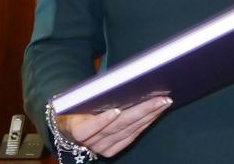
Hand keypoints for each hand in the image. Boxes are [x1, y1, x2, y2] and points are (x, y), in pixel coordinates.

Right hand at [56, 96, 171, 157]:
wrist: (70, 128)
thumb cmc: (77, 108)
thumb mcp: (77, 101)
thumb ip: (91, 96)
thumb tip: (116, 82)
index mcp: (78, 130)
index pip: (89, 128)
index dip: (103, 120)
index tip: (116, 110)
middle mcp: (91, 142)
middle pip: (118, 126)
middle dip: (141, 111)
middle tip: (160, 99)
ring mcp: (103, 148)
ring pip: (129, 131)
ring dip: (149, 116)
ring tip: (163, 103)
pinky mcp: (112, 150)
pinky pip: (132, 136)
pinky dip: (145, 123)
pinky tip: (156, 113)